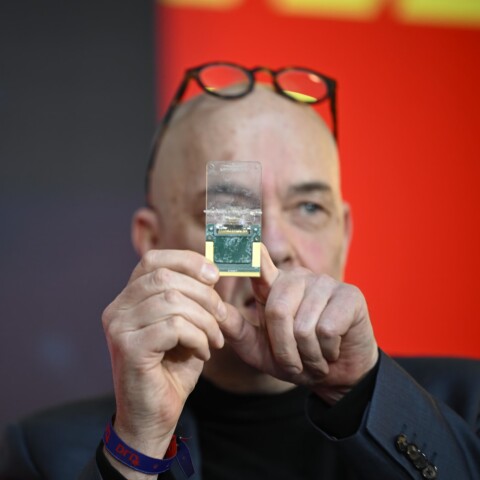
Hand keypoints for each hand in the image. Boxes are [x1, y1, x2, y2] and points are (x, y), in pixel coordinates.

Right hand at [102, 250, 225, 461]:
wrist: (153, 417)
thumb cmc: (172, 369)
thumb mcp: (185, 326)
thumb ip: (191, 298)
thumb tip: (212, 271)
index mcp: (128, 299)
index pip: (153, 260)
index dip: (187, 260)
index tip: (214, 275)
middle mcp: (117, 309)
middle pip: (165, 277)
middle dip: (204, 295)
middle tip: (222, 317)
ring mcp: (119, 328)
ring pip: (172, 301)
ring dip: (205, 320)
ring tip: (214, 340)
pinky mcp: (128, 348)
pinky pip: (174, 326)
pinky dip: (198, 337)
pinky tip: (203, 354)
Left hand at [221, 245, 377, 403]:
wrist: (339, 374)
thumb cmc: (297, 359)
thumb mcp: (260, 351)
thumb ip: (238, 332)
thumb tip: (216, 310)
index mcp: (274, 287)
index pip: (258, 262)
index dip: (247, 249)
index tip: (235, 232)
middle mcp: (298, 278)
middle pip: (277, 310)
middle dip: (285, 350)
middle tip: (297, 363)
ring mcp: (325, 283)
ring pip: (303, 325)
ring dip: (308, 355)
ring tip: (315, 357)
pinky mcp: (350, 295)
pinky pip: (327, 329)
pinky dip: (327, 350)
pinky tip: (333, 349)